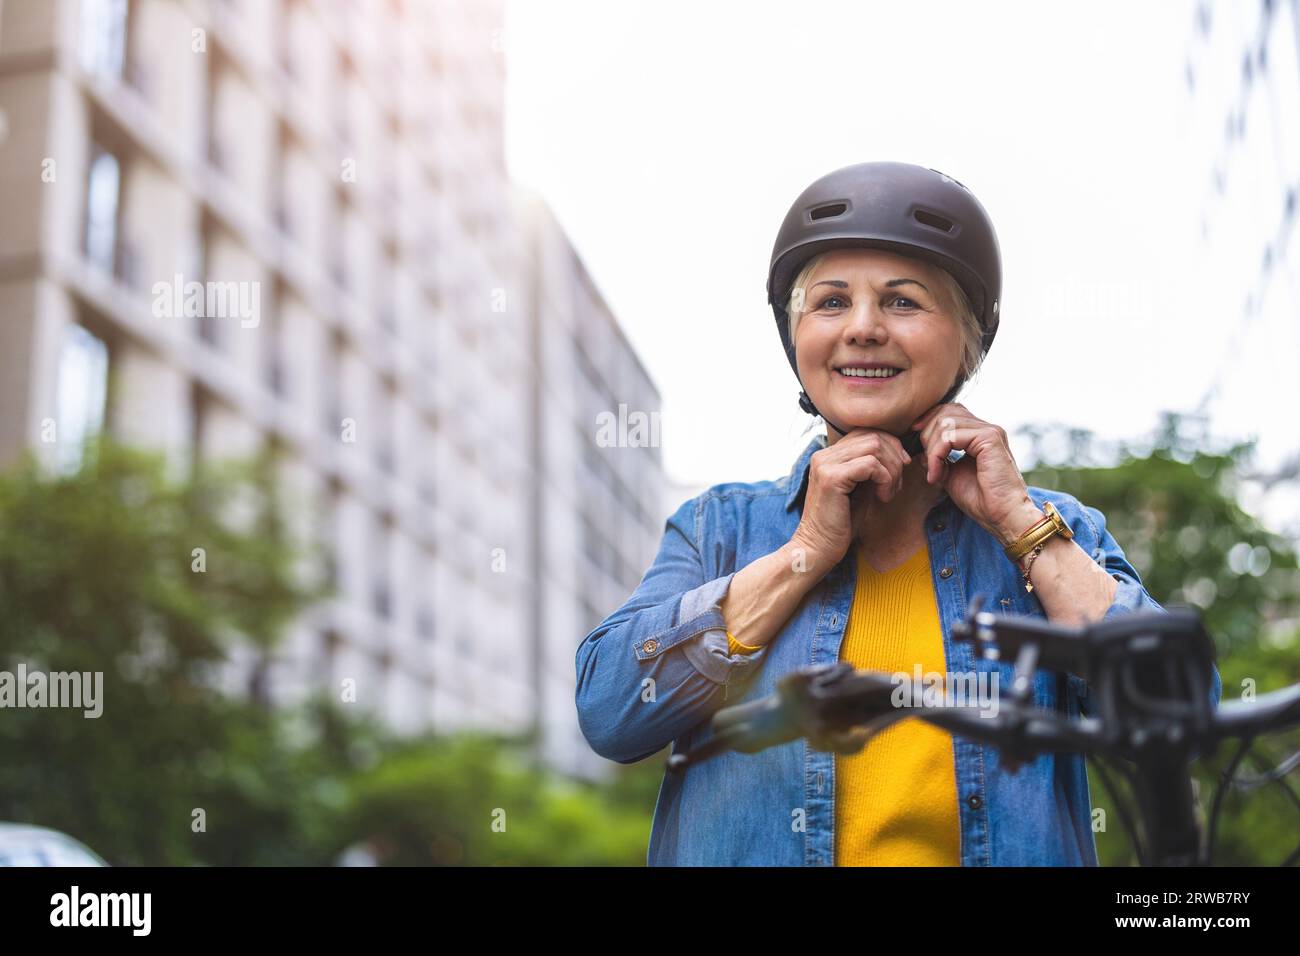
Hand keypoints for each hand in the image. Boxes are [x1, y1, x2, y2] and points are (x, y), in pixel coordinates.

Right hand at [792, 427, 912, 569]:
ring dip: (892, 471)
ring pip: (875, 447)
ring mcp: (826, 464)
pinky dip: (885, 480)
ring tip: (888, 493)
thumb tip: (898, 453)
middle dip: (895, 458)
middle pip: (873, 436)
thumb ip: (871, 469)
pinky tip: (882, 497)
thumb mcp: (860, 489)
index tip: (901, 467)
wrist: (818, 548)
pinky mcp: (832, 478)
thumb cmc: (840, 523)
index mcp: (828, 455)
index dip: (890, 445)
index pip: (866, 432)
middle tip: (896, 485)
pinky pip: (871, 465)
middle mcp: (824, 454)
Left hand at [910, 403, 1041, 545]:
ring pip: (945, 422)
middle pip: (945, 412)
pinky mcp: (989, 438)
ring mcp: (989, 431)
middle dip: (926, 434)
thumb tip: (918, 449)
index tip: (913, 437)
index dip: (928, 421)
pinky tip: (938, 473)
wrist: (1002, 516)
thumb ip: (938, 459)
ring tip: (933, 472)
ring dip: (931, 448)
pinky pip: (950, 436)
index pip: (949, 412)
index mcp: (980, 435)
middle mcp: (986, 429)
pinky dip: (937, 454)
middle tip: (924, 462)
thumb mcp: (951, 475)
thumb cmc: (981, 500)